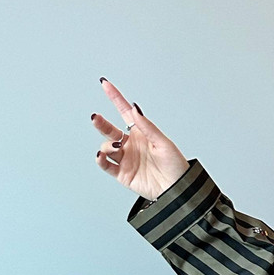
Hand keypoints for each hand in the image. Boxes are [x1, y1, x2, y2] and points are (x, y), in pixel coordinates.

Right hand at [91, 78, 189, 200]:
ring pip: (106, 147)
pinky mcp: (122, 174)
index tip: (105, 84)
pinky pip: (106, 165)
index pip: (124, 112)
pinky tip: (102, 155)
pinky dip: (100, 159)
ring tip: (116, 147)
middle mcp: (131, 144)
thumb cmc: (175, 165)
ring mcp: (125, 159)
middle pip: (110, 129)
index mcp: (141, 133)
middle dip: (101, 123)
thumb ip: (146, 126)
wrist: (177, 190)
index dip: (115, 98)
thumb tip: (134, 108)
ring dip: (107, 145)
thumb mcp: (163, 143)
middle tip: (96, 118)